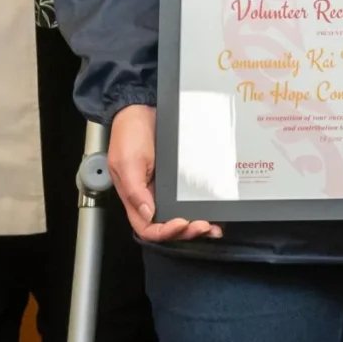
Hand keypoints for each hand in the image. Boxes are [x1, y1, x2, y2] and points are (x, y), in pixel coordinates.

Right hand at [107, 104, 220, 242]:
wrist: (142, 108)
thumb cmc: (129, 133)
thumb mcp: (127, 162)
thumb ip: (134, 191)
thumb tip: (148, 214)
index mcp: (136, 199)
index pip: (148, 228)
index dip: (165, 232)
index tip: (181, 223)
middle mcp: (152, 197)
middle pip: (169, 226)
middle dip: (187, 231)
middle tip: (204, 225)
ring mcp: (167, 189)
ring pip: (183, 216)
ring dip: (198, 225)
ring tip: (214, 226)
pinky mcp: (180, 179)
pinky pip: (192, 198)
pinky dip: (204, 207)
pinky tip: (216, 210)